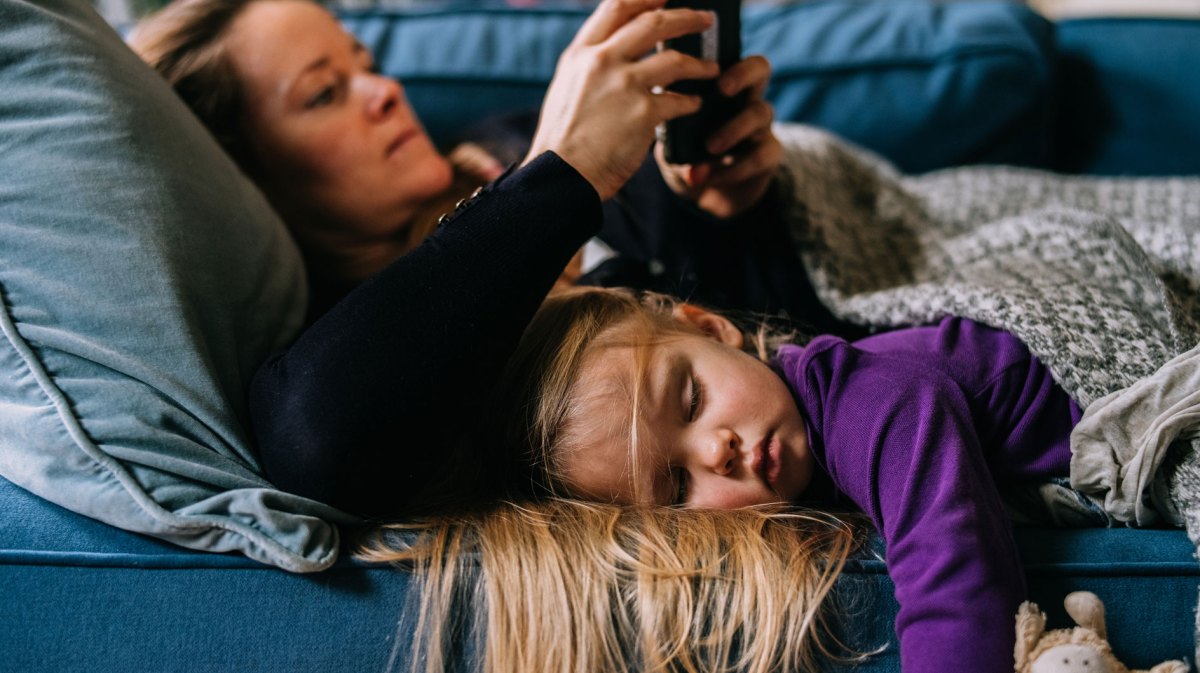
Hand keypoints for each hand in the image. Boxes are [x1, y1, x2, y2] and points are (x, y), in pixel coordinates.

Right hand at [524, 0, 719, 200]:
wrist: (560, 176)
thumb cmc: (563, 139)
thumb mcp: (567, 87)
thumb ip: (592, 64)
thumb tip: (616, 49)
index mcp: (581, 53)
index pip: (618, 6)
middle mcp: (603, 61)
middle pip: (655, 22)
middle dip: (687, 18)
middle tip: (706, 20)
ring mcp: (624, 86)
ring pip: (676, 60)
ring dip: (700, 63)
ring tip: (712, 68)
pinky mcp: (643, 114)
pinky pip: (679, 101)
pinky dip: (691, 102)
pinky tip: (695, 105)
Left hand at [655, 55, 782, 218]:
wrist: (705, 197)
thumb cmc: (687, 158)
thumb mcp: (672, 142)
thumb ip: (670, 131)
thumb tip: (666, 126)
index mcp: (721, 89)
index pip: (729, 55)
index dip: (723, 53)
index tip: (704, 68)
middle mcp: (745, 99)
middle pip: (760, 68)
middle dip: (742, 74)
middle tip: (722, 89)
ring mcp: (760, 126)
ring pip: (761, 112)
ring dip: (733, 129)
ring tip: (709, 147)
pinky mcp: (768, 155)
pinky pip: (762, 154)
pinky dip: (735, 167)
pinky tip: (711, 176)